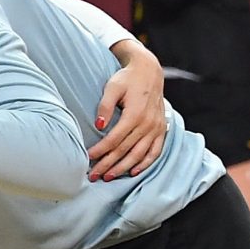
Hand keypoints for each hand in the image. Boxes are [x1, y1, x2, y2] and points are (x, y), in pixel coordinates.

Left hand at [88, 39, 167, 180]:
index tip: (87, 158)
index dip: (100, 151)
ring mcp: (157, 128)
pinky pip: (156, 151)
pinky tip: (133, 172)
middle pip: (125, 150)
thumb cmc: (127, 79)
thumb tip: (98, 126)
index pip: (115, 139)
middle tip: (93, 176)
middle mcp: (148, 123)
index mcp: (135, 114)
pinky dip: (145, 163)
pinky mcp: (162, 129)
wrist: (149, 71)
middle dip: (108, 164)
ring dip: (124, 168)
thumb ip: (104, 106)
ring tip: (108, 177)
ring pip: (140, 154)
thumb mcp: (112, 88)